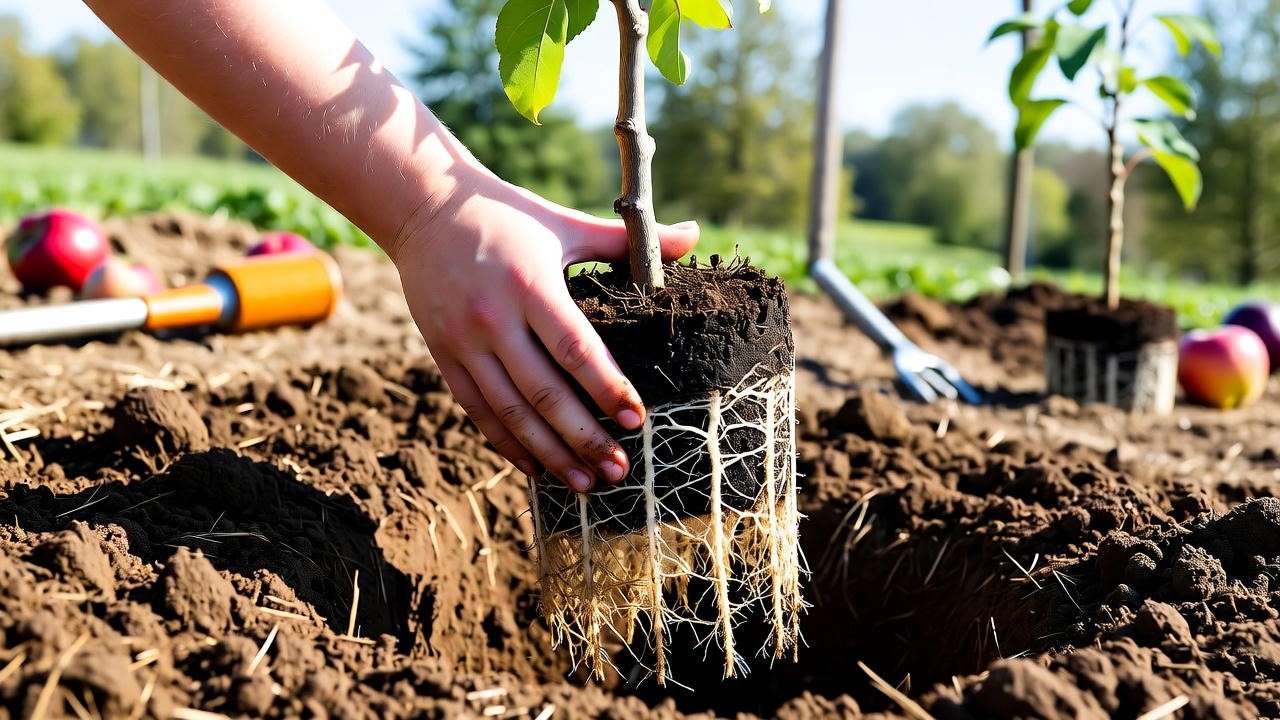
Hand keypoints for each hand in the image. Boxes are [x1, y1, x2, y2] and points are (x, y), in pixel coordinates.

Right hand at [390, 164, 697, 491]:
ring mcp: (464, 341)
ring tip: (585, 483)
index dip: (606, 386)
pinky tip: (536, 468)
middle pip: (544, 391)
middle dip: (584, 436)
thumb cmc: (508, 216)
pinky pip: (477, 409)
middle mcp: (494, 318)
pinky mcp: (444, 354)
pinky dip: (506, 443)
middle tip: (619, 470)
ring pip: (510, 411)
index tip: (637, 420)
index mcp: (530, 284)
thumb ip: (624, 241)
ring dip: (549, 452)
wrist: (423, 207)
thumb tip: (694, 235)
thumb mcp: (564, 223)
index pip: (574, 347)